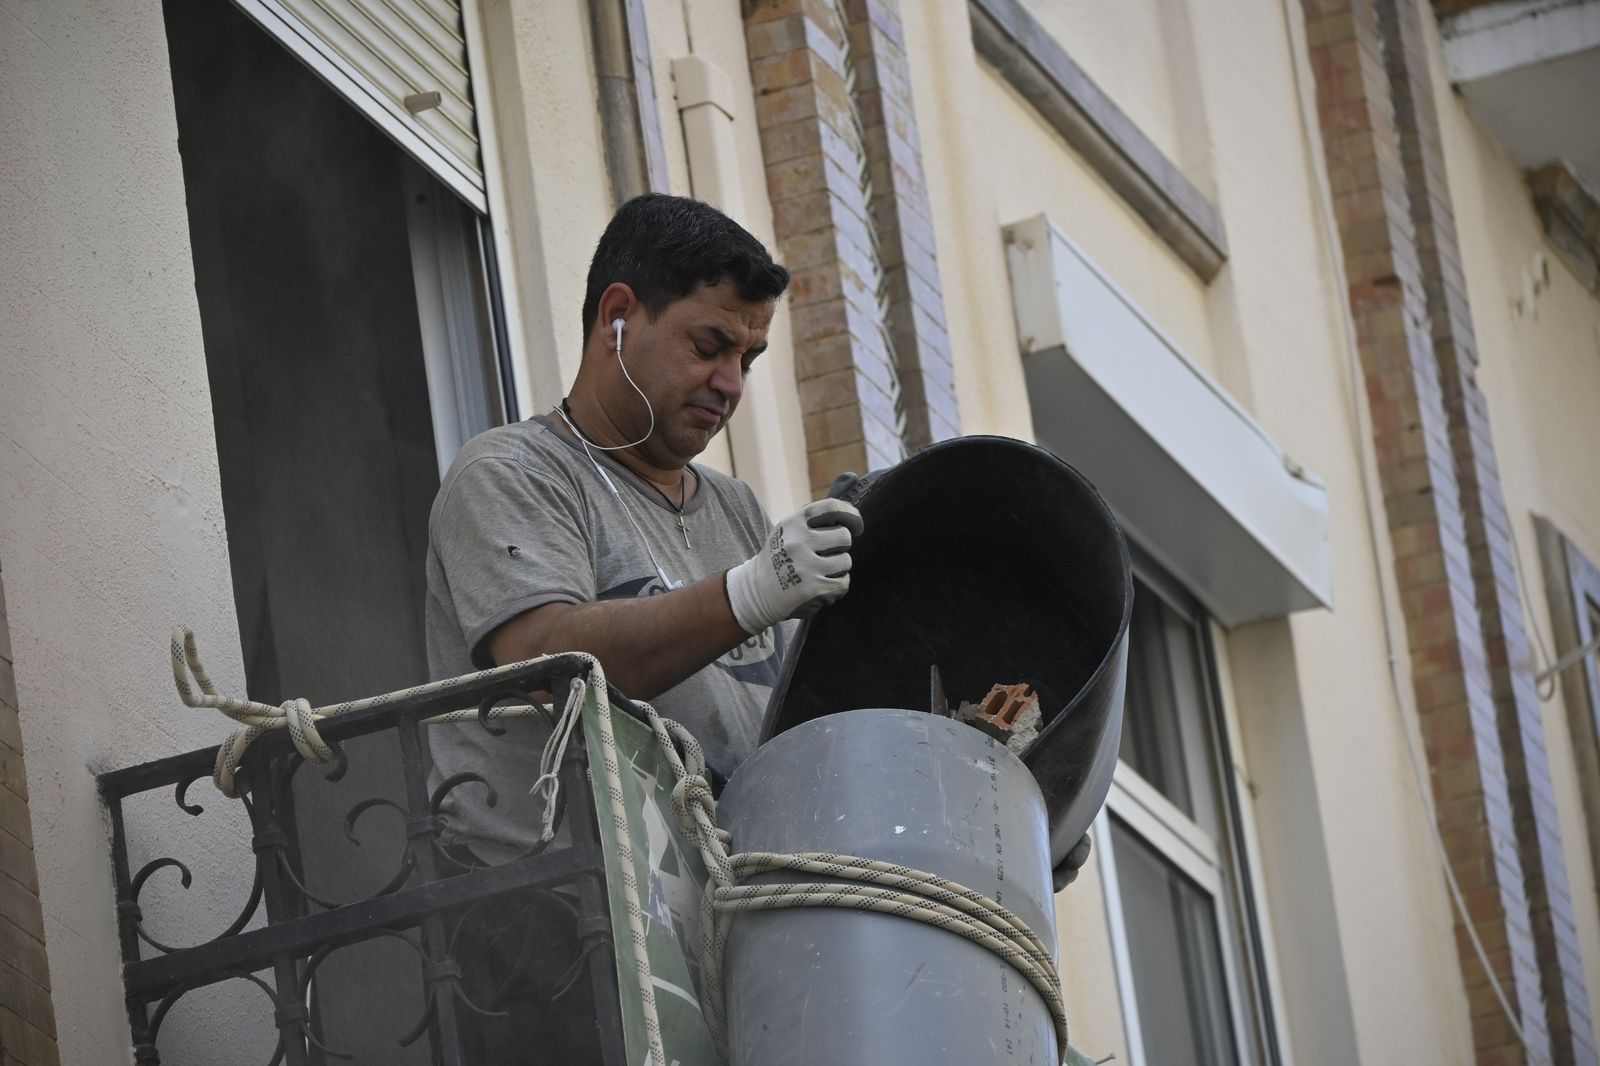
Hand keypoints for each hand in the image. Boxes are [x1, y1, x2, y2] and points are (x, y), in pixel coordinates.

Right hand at [725, 499, 863, 633]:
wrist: (758, 591)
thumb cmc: (782, 556)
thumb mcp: (790, 530)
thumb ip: (816, 519)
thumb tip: (854, 503)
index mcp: (793, 523)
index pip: (832, 508)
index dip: (851, 515)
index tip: (856, 526)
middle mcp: (798, 542)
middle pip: (844, 536)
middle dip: (840, 546)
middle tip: (826, 555)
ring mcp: (806, 566)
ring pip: (846, 561)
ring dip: (838, 568)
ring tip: (819, 572)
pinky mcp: (814, 589)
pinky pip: (844, 583)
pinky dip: (837, 586)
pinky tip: (821, 586)